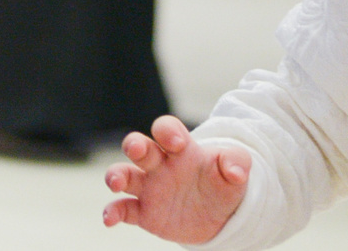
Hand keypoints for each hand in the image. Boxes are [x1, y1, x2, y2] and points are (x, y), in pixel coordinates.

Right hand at [102, 116, 248, 241]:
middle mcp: (160, 164)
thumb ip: (237, 162)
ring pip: (124, 174)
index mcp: (181, 149)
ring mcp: (149, 187)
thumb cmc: (223, 182)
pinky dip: (113, 212)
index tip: (176, 142)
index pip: (167, 129)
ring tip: (116, 183)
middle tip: (137, 149)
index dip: (168, 131)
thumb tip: (234, 171)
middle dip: (134, 144)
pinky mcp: (144, 211)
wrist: (218, 215)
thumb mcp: (237, 169)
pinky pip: (123, 209)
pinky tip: (109, 219)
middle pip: (139, 146)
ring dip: (116, 175)